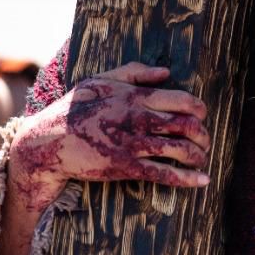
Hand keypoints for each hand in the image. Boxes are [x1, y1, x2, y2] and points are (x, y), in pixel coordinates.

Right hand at [8, 63, 209, 211]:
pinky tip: (202, 182)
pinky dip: (188, 178)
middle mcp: (139, 118)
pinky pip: (164, 173)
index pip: (183, 100)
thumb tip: (165, 72)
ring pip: (180, 149)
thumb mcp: (100, 80)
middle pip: (187, 125)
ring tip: (202, 160)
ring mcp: (134, 143)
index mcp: (136, 96)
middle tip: (205, 141)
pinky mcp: (126, 167)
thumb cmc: (74, 108)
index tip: (202, 117)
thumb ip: (134, 72)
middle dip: (203, 134)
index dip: (199, 110)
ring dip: (198, 156)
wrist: (48, 140)